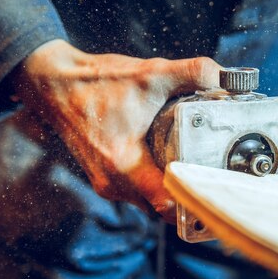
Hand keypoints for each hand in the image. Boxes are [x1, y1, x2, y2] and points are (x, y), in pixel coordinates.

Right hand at [10, 39, 219, 219]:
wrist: (52, 83)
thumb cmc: (94, 83)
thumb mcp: (149, 74)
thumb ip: (192, 72)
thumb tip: (226, 76)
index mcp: (124, 165)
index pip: (167, 204)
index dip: (195, 199)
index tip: (216, 189)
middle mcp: (113, 183)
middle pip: (162, 206)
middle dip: (187, 193)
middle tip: (213, 176)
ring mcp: (105, 183)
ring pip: (148, 200)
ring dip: (169, 187)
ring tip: (193, 168)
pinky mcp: (102, 177)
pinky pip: (136, 191)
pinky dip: (152, 182)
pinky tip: (167, 162)